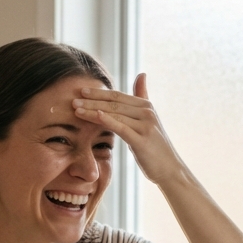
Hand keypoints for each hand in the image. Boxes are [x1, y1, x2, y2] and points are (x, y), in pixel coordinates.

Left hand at [72, 73, 188, 185]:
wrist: (169, 169)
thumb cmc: (155, 146)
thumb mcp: (147, 119)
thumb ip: (142, 96)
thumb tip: (141, 74)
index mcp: (146, 106)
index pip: (118, 96)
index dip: (99, 93)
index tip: (81, 91)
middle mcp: (146, 112)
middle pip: (114, 103)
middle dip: (92, 100)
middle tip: (73, 99)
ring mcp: (145, 126)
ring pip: (114, 114)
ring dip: (93, 110)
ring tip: (76, 109)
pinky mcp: (142, 140)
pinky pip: (122, 128)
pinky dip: (108, 120)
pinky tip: (95, 116)